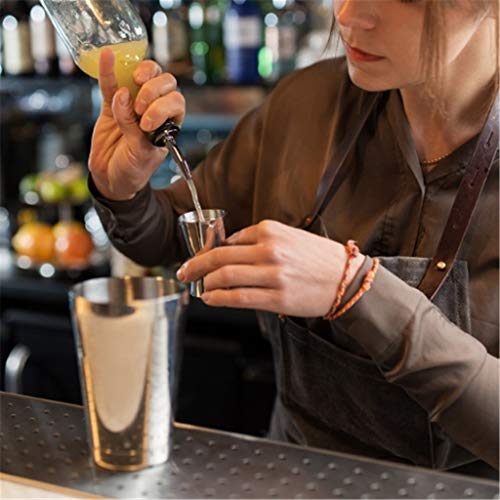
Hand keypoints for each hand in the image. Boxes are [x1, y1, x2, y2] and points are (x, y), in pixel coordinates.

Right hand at [88, 49, 185, 199]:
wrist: (111, 179)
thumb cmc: (134, 170)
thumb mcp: (140, 154)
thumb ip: (133, 127)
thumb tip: (122, 95)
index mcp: (169, 124)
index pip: (176, 103)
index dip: (163, 107)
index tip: (146, 123)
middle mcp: (154, 111)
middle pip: (164, 84)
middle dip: (155, 89)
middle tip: (140, 107)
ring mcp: (133, 106)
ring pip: (143, 78)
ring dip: (142, 72)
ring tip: (134, 80)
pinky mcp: (111, 106)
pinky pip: (111, 84)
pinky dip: (109, 71)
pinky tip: (107, 56)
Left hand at [176, 220, 364, 316]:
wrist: (347, 279)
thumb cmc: (319, 258)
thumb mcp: (290, 236)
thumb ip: (260, 241)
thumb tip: (229, 250)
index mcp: (270, 230)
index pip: (228, 241)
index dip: (208, 252)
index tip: (200, 259)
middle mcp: (269, 249)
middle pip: (219, 257)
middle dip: (194, 265)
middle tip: (183, 271)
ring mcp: (273, 274)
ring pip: (224, 277)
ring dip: (204, 282)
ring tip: (198, 286)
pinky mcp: (277, 298)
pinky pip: (238, 298)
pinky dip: (218, 297)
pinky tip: (210, 298)